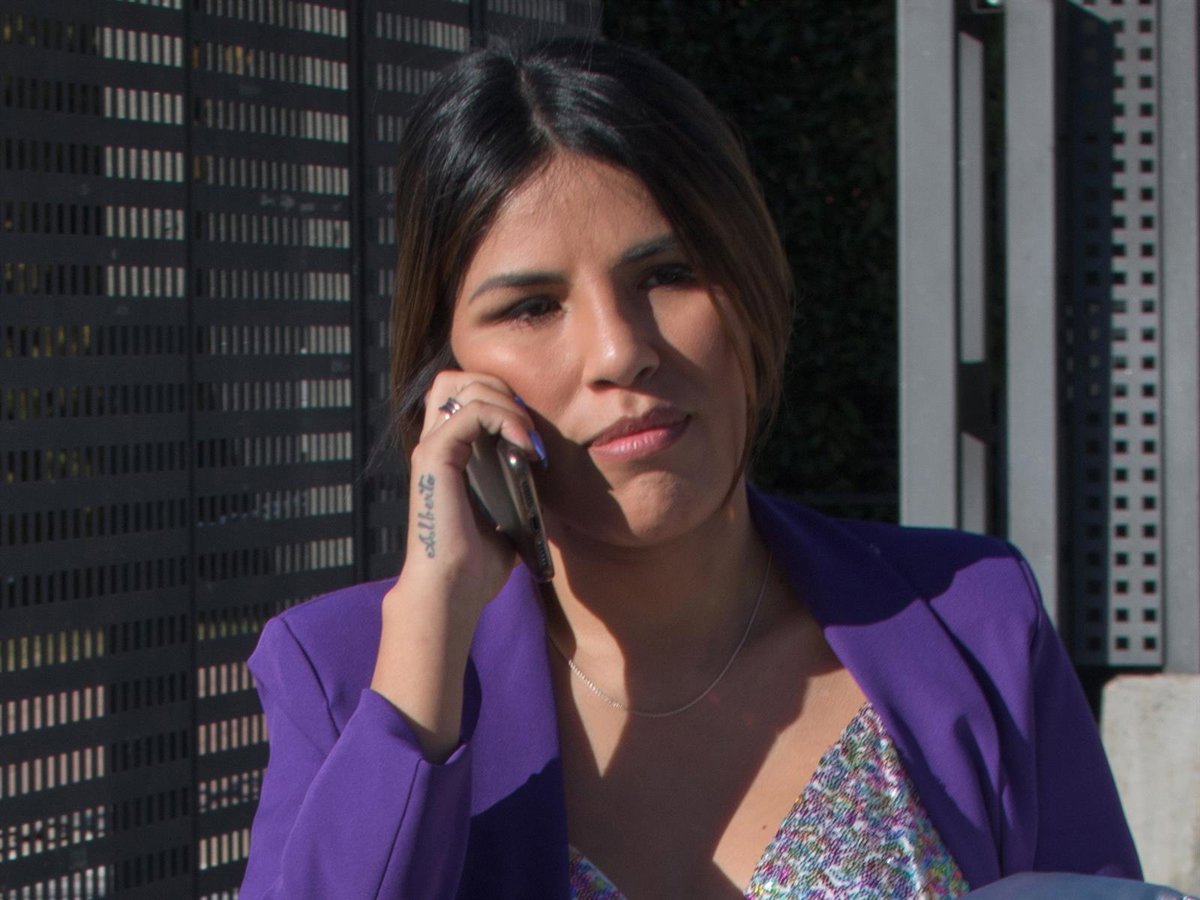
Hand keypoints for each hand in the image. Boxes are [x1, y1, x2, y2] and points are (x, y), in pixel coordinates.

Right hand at [403, 370, 543, 611]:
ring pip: (463, 384)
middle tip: (527, 425)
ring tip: (528, 436)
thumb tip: (540, 471)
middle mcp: (435, 444)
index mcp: (449, 454)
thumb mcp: (507, 514)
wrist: (453, 591)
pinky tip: (523, 445)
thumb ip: (515, 486)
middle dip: (501, 387)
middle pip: (459, 377)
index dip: (501, 396)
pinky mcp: (434, 457)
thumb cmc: (477, 564)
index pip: (466, 394)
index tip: (531, 432)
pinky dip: (503, 417)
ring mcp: (432, 448)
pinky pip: (470, 411)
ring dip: (506, 401)